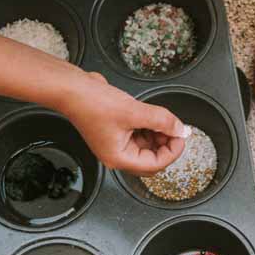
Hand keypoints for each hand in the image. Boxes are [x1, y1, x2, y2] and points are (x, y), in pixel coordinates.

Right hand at [58, 72, 185, 175]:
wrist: (73, 89)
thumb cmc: (92, 103)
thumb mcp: (134, 111)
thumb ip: (161, 121)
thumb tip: (179, 128)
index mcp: (119, 158)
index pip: (155, 164)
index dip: (172, 152)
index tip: (181, 136)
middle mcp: (117, 154)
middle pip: (151, 158)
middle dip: (166, 144)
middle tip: (175, 128)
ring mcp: (116, 142)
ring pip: (146, 145)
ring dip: (159, 134)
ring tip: (164, 120)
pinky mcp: (117, 130)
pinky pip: (139, 134)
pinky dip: (149, 127)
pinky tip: (153, 116)